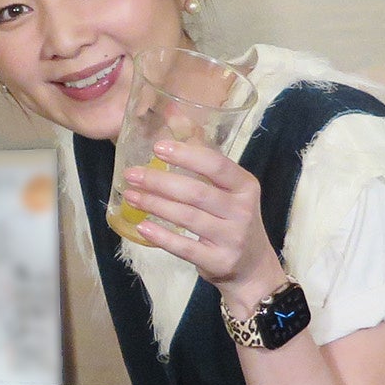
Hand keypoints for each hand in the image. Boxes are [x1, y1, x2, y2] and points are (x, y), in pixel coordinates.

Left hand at [120, 139, 286, 309]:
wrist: (253, 267)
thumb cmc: (232, 220)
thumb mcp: (229, 191)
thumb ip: (203, 162)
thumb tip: (174, 116)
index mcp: (245, 186)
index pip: (216, 165)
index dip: (185, 155)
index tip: (157, 148)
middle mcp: (242, 210)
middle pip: (196, 192)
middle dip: (159, 182)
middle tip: (131, 175)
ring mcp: (232, 237)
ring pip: (187, 217)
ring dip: (154, 205)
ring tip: (131, 196)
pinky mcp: (219, 261)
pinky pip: (184, 247)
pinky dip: (161, 236)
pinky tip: (142, 226)